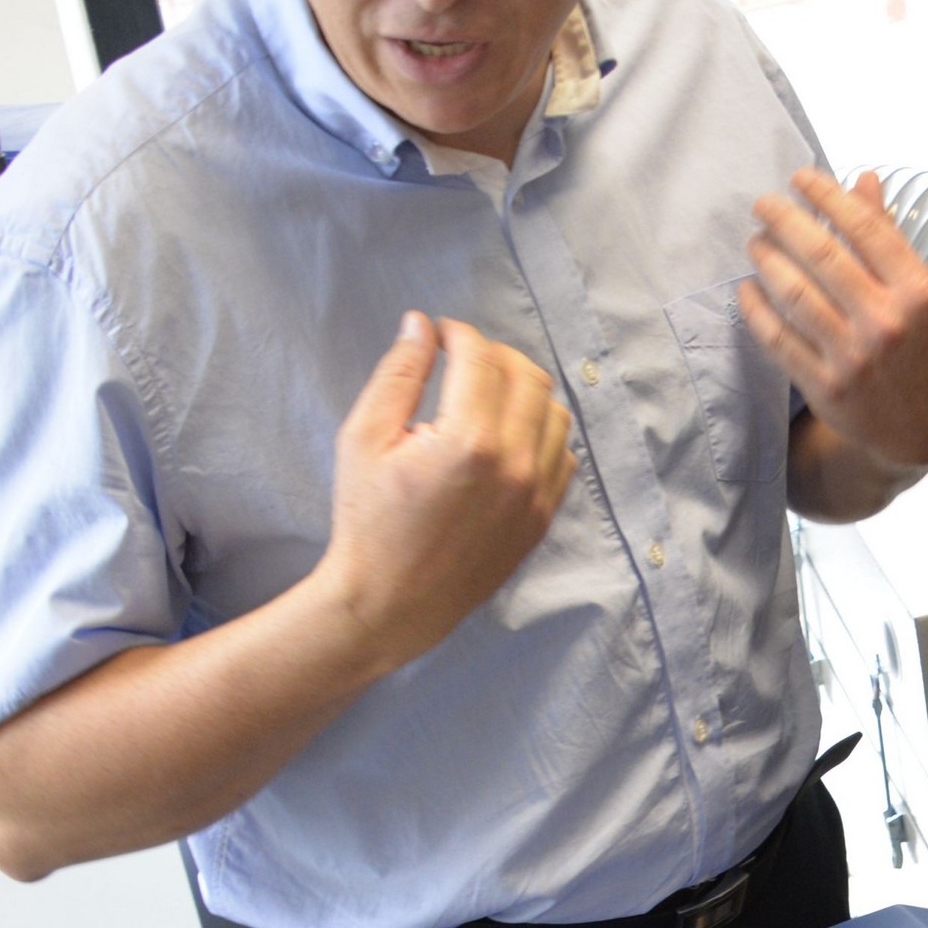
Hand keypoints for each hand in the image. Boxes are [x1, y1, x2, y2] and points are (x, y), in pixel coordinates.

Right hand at [318, 312, 575, 668]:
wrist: (391, 602)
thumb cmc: (368, 521)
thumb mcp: (365, 438)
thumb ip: (398, 374)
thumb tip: (420, 325)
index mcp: (469, 440)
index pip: (481, 358)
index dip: (459, 334)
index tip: (440, 334)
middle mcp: (515, 464)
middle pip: (527, 376)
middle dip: (494, 354)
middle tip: (461, 359)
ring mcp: (536, 494)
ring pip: (553, 412)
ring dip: (521, 390)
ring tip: (482, 395)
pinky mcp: (543, 517)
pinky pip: (562, 454)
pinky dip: (539, 432)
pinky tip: (504, 435)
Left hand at [741, 168, 927, 471]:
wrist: (925, 430)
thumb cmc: (922, 350)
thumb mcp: (920, 294)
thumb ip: (888, 239)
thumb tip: (863, 178)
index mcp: (917, 291)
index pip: (865, 227)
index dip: (826, 194)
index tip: (800, 178)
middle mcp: (886, 321)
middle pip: (821, 253)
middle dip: (783, 219)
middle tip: (763, 205)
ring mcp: (854, 356)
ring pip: (793, 292)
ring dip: (765, 258)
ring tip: (754, 243)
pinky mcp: (825, 387)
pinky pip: (777, 337)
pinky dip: (755, 308)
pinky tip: (748, 288)